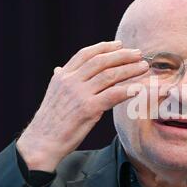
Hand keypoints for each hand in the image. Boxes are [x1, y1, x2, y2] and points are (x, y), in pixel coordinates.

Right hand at [16, 41, 148, 171]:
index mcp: (63, 76)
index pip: (86, 54)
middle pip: (101, 61)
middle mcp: (70, 81)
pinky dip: (128, 90)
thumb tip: (58, 68)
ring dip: (130, 69)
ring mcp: (79, 94)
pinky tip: (140, 88)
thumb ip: (60, 80)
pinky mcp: (87, 109)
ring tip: (144, 67)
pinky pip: (113, 95)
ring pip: (110, 75)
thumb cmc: (51, 121)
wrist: (42, 142)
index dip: (104, 47)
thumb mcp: (53, 95)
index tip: (120, 44)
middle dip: (122, 55)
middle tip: (139, 54)